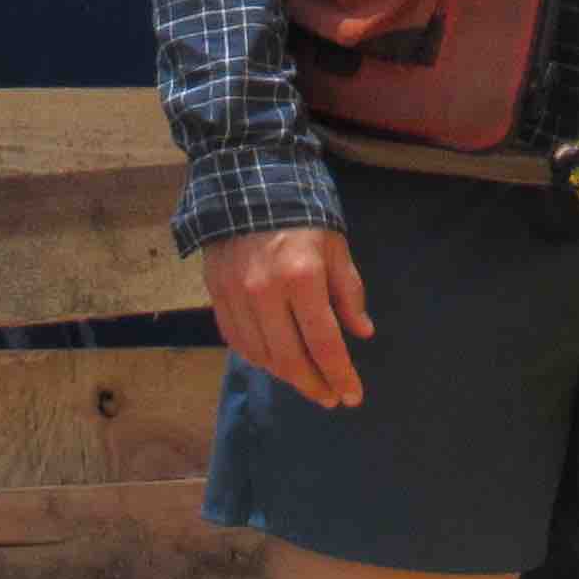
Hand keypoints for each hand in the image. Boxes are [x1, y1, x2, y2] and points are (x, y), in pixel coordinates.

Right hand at [204, 223, 371, 409]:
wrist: (247, 181)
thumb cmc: (303, 214)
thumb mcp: (336, 247)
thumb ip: (349, 292)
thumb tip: (362, 333)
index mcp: (302, 277)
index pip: (324, 343)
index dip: (340, 375)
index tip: (352, 396)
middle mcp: (264, 292)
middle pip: (290, 359)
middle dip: (314, 385)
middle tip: (330, 398)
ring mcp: (235, 295)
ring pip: (261, 356)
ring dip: (287, 376)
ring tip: (307, 380)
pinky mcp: (216, 294)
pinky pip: (237, 341)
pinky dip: (258, 358)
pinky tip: (275, 362)